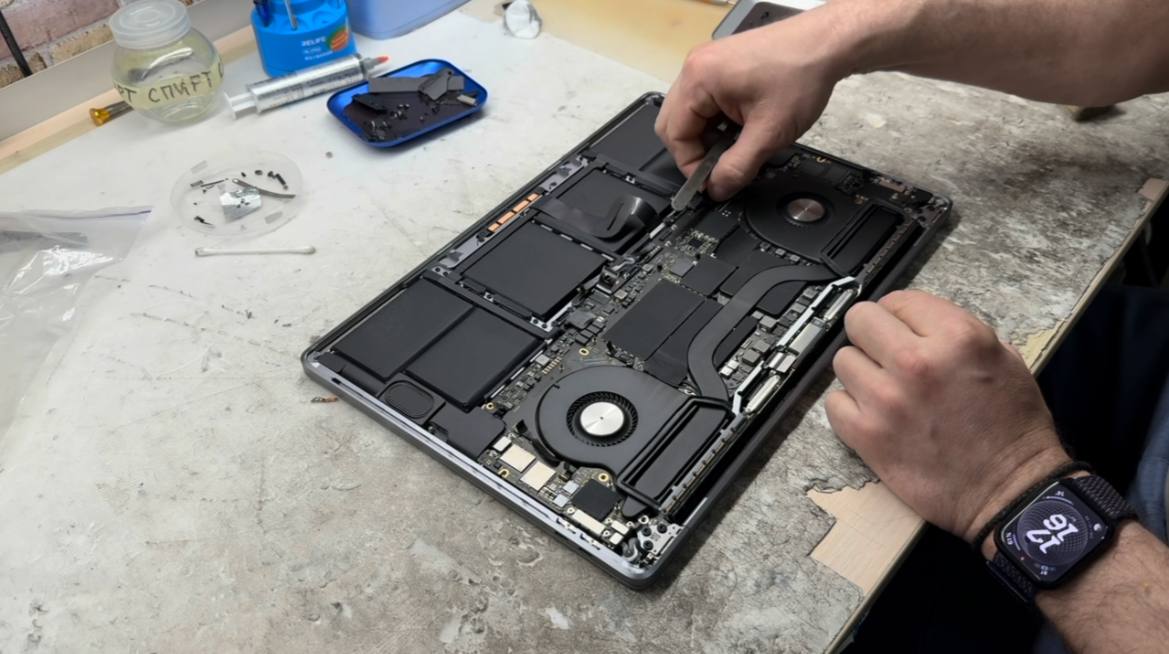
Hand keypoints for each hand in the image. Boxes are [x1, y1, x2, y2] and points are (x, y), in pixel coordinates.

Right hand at [654, 11, 846, 199]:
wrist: (826, 44)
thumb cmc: (801, 74)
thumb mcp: (768, 134)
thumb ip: (738, 168)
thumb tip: (717, 189)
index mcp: (698, 79)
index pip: (675, 135)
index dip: (691, 166)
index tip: (711, 183)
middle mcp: (696, 67)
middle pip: (674, 123)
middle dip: (696, 151)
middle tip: (721, 168)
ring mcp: (707, 63)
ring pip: (690, 114)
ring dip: (708, 136)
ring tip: (737, 145)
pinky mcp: (721, 65)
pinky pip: (705, 101)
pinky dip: (717, 121)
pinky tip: (740, 128)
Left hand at [825, 290, 1070, 546]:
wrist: (1011, 490)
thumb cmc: (1014, 428)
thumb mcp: (1005, 359)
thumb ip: (957, 333)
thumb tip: (916, 323)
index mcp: (957, 337)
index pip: (898, 300)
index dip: (899, 315)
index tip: (902, 330)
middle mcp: (917, 361)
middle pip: (859, 320)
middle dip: (871, 335)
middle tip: (884, 355)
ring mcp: (886, 398)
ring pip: (843, 360)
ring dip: (861, 373)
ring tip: (884, 390)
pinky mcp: (866, 434)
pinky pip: (833, 402)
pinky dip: (849, 408)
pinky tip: (874, 416)